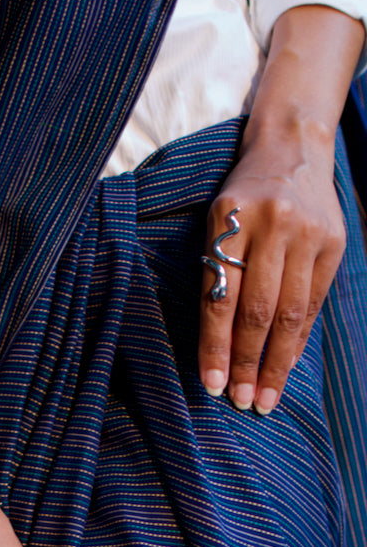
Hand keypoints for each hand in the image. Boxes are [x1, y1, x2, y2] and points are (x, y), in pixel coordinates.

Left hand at [198, 134, 344, 414]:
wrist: (292, 146)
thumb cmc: (245, 196)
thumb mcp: (220, 222)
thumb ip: (218, 276)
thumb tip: (221, 349)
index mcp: (231, 219)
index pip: (221, 298)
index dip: (216, 347)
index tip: (212, 386)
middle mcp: (272, 224)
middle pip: (259, 311)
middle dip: (248, 363)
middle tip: (242, 400)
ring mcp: (307, 233)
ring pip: (290, 312)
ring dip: (276, 362)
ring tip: (265, 396)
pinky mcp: (333, 241)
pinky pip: (314, 302)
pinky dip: (299, 337)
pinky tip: (288, 363)